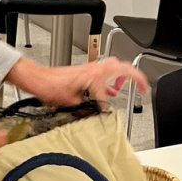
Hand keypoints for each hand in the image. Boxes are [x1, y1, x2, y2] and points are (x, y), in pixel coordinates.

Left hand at [6, 56, 149, 108]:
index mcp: (95, 75)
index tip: (127, 102)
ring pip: (114, 68)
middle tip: (143, 87)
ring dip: (122, 78)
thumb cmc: (50, 86)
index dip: (118, 100)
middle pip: (122, 67)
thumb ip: (89, 107)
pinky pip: (104, 74)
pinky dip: (110, 81)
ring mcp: (90, 69)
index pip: (113, 88)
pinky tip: (108, 92)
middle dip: (135, 77)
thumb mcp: (72, 103)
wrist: (38, 79)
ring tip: (127, 88)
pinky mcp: (85, 72)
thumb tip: (100, 113)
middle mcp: (94, 69)